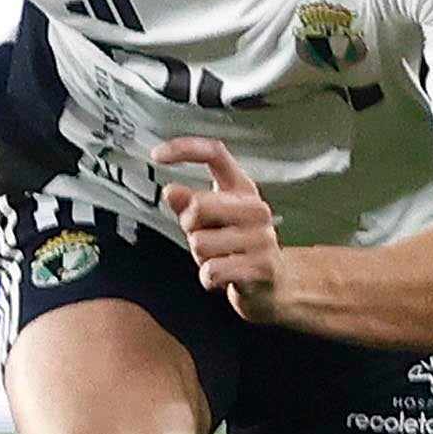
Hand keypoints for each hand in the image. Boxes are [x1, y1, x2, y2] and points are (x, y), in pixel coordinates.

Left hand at [154, 137, 279, 317]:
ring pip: (200, 243)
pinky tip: (223, 276)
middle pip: (198, 204)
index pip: (215, 155)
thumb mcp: (211, 220)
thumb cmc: (238, 247)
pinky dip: (209, 278)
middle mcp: (256, 208)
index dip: (184, 149)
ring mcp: (262, 238)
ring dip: (200, 257)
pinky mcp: (262, 267)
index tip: (157, 155)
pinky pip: (212, 271)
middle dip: (190, 226)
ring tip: (218, 258)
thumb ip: (189, 203)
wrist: (275, 284)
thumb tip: (171, 191)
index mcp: (243, 189)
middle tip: (204, 237)